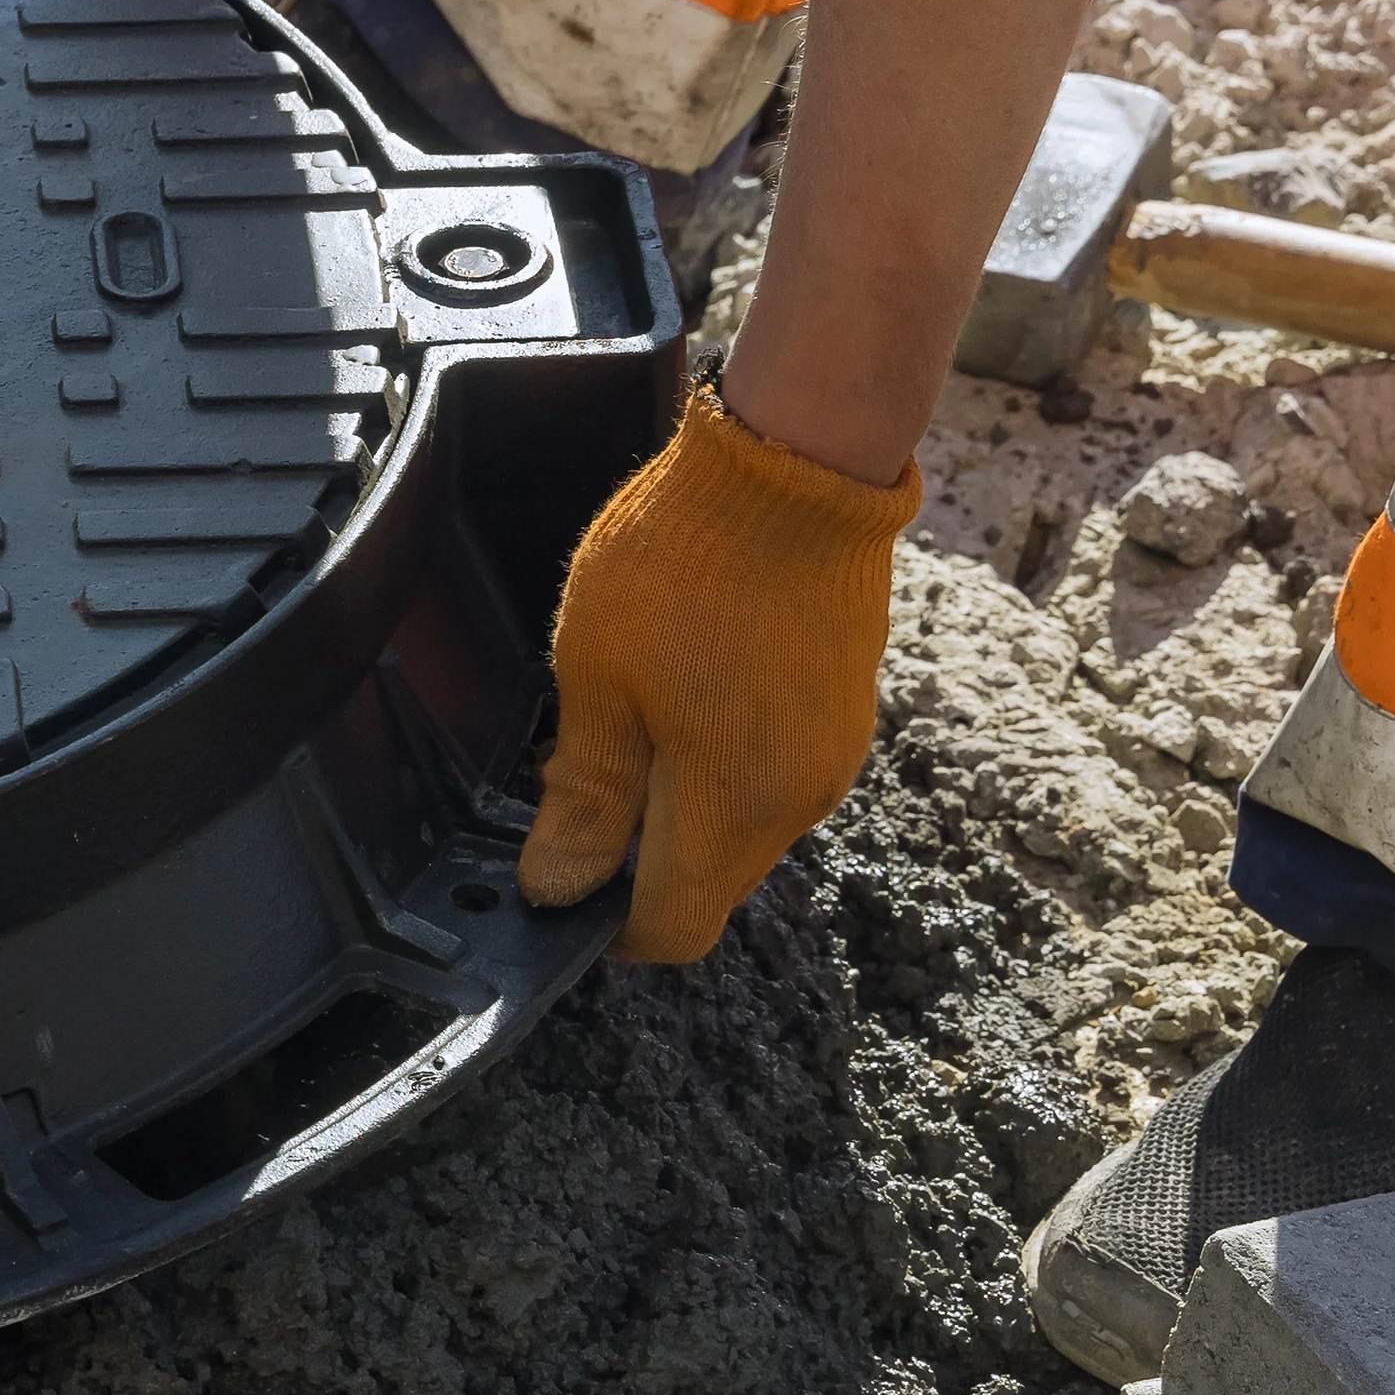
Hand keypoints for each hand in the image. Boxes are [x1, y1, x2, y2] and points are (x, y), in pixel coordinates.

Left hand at [516, 384, 920, 963]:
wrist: (798, 466)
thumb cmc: (687, 563)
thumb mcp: (598, 681)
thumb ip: (585, 795)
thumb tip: (557, 887)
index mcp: (735, 808)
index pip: (674, 928)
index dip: (605, 926)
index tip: (553, 881)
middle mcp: (798, 802)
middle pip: (704, 882)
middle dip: (631, 857)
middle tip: (565, 778)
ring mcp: (831, 756)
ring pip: (734, 828)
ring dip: (671, 805)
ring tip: (614, 718)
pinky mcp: (841, 712)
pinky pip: (767, 774)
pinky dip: (712, 763)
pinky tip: (670, 693)